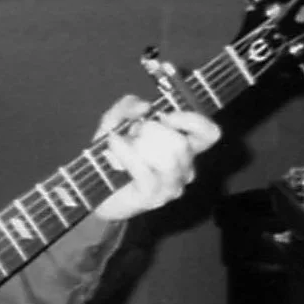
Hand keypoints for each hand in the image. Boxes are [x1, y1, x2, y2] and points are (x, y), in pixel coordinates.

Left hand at [92, 96, 219, 221]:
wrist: (94, 192)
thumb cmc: (111, 157)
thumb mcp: (115, 123)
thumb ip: (127, 107)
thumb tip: (145, 106)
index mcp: (184, 149)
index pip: (209, 134)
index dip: (192, 121)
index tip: (163, 116)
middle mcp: (184, 169)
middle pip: (182, 144)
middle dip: (152, 131)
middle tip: (132, 131)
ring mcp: (171, 186)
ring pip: (168, 160)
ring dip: (139, 145)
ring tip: (119, 142)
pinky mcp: (153, 197)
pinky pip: (145, 171)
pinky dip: (127, 153)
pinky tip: (113, 144)